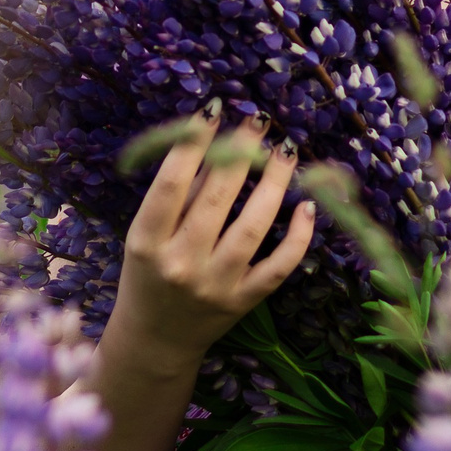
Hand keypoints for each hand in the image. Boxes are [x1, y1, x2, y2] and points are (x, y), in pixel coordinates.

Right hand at [105, 103, 315, 373]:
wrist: (156, 340)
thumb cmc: (147, 276)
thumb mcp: (144, 237)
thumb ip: (176, 199)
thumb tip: (213, 144)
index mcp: (146, 243)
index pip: (171, 184)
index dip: (192, 144)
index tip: (213, 111)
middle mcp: (181, 264)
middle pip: (216, 199)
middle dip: (239, 152)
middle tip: (258, 121)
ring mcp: (215, 285)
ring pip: (253, 227)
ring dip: (273, 184)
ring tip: (285, 151)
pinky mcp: (243, 302)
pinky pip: (278, 266)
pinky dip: (298, 237)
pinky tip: (307, 206)